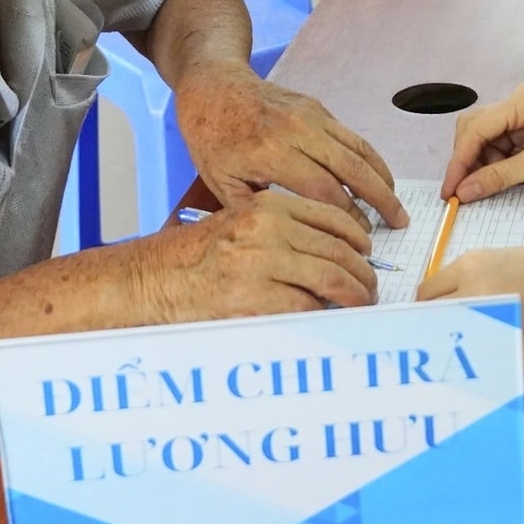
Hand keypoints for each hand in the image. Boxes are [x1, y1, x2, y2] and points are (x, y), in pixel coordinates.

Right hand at [131, 190, 378, 320]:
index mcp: (268, 207)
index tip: (368, 252)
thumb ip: (285, 230)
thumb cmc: (197, 256)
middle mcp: (267, 230)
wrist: (152, 281)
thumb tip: (337, 251)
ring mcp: (260, 264)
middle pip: (338, 250)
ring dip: (354, 294)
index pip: (332, 217)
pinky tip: (328, 317)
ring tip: (361, 303)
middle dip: (363, 272)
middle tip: (372, 287)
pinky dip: (324, 313)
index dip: (358, 238)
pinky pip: (307, 307)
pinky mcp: (253, 299)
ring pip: (331, 278)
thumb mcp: (243, 225)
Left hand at [173, 59, 406, 230]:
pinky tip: (378, 177)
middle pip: (352, 169)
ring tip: (397, 202)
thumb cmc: (212, 139)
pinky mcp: (318, 108)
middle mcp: (298, 131)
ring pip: (359, 149)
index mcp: (272, 153)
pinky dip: (370, 158)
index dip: (348, 216)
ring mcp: (312, 116)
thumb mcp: (220, 182)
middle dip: (380, 198)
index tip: (362, 237)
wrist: (214, 87)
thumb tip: (292, 234)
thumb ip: (256, 209)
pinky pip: (352, 136)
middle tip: (400, 221)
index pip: (324, 191)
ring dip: (383, 177)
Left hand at [418, 247, 523, 367]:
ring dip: (453, 351)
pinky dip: (481, 368)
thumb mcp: (512, 259)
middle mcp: (473, 294)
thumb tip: (453, 296)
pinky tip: (489, 368)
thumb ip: (478, 275)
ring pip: (450, 346)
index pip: (425, 294)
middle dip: (434, 329)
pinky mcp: (508, 355)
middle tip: (447, 338)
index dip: (431, 307)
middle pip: (430, 320)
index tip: (438, 317)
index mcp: (473, 265)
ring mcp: (489, 326)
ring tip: (464, 355)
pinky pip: (481, 366)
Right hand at [440, 81, 523, 201]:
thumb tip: (463, 191)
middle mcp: (519, 103)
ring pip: (488, 142)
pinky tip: (498, 184)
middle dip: (467, 161)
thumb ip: (500, 177)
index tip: (449, 191)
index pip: (476, 129)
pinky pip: (504, 150)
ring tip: (482, 192)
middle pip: (476, 130)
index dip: (459, 161)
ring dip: (482, 167)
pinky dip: (498, 168)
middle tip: (461, 194)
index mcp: (521, 99)